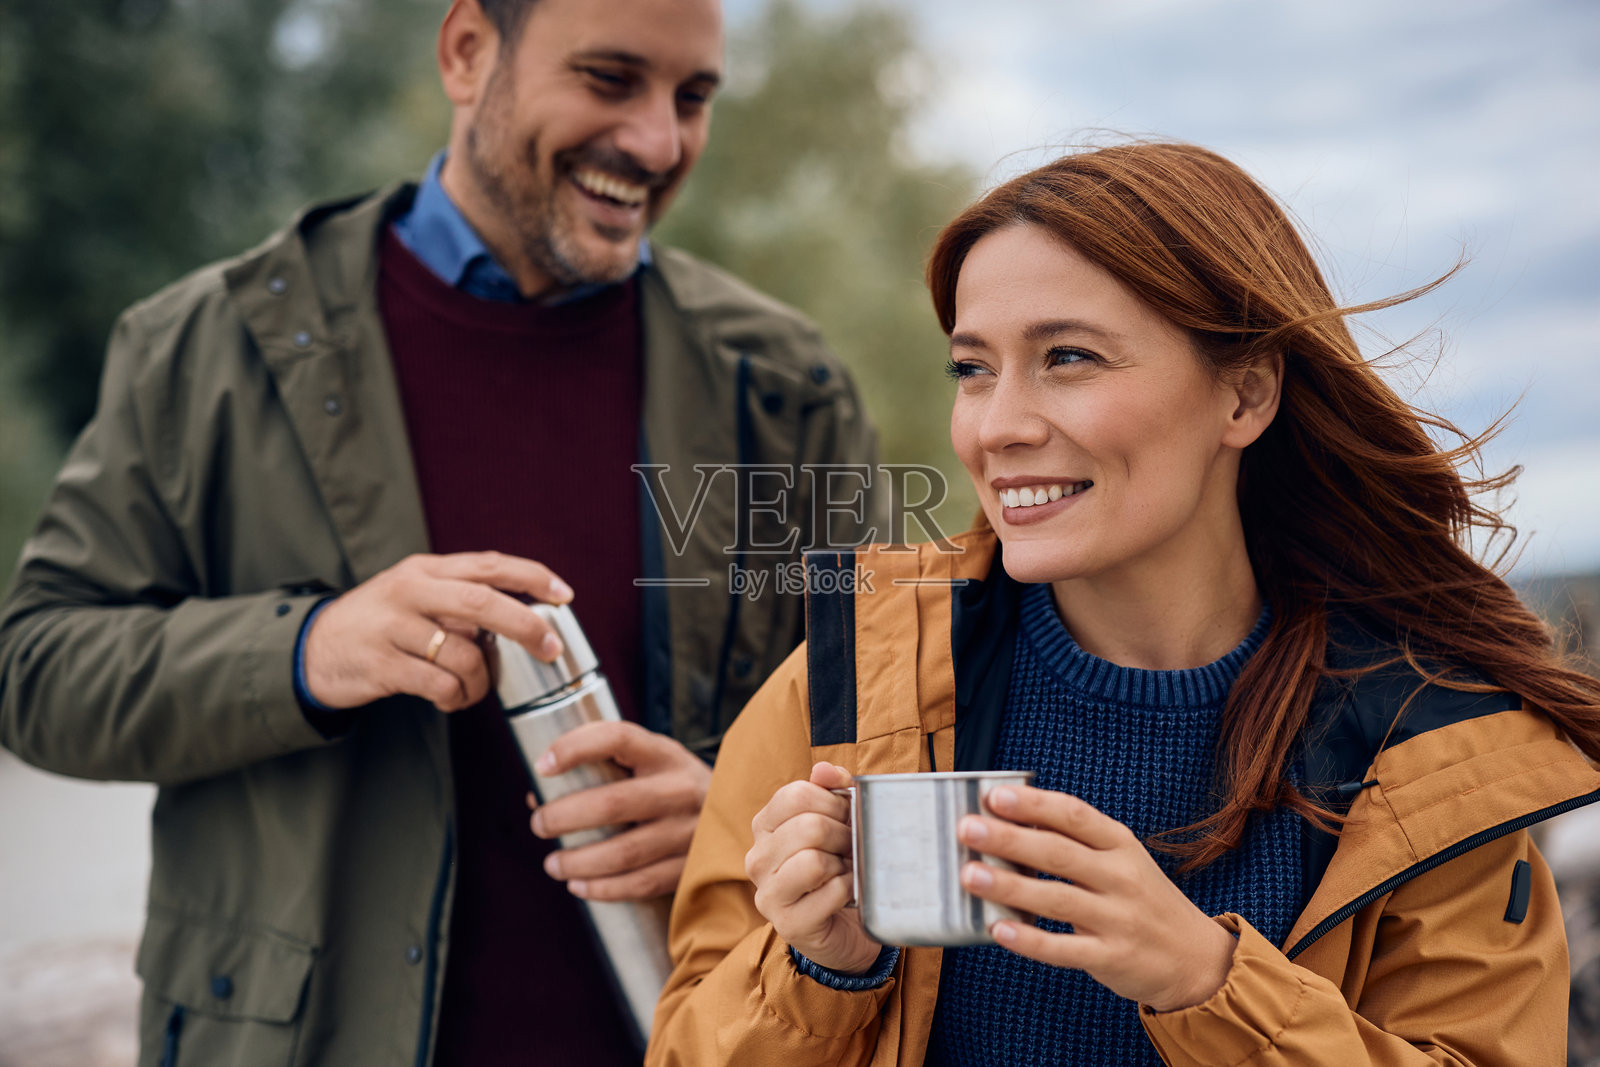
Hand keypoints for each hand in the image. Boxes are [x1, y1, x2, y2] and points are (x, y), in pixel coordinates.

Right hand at [303, 551, 572, 711]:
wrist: (309, 651)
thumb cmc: (376, 624)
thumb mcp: (412, 595)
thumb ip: (459, 598)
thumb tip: (521, 619)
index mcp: (424, 570)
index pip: (489, 564)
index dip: (532, 577)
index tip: (565, 594)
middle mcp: (409, 592)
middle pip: (483, 602)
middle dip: (526, 626)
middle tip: (550, 649)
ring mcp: (392, 628)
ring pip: (465, 655)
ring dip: (482, 682)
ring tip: (473, 691)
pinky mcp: (381, 666)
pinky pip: (439, 686)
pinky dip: (455, 699)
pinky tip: (449, 700)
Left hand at [529, 720, 710, 900]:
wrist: (737, 814)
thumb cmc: (670, 785)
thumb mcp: (650, 762)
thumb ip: (602, 769)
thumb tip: (537, 796)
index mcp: (664, 754)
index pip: (618, 738)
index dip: (575, 748)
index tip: (541, 765)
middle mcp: (681, 789)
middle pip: (612, 804)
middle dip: (563, 818)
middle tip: (539, 825)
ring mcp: (690, 831)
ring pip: (623, 853)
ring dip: (578, 862)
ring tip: (553, 863)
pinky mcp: (692, 866)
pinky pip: (640, 884)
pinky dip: (603, 889)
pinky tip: (579, 886)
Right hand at [745, 762, 880, 975]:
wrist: (844, 927)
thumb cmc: (837, 866)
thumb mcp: (837, 821)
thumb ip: (831, 789)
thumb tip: (824, 769)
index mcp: (764, 826)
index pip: (796, 795)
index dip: (833, 802)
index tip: (848, 816)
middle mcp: (757, 859)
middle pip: (809, 827)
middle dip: (844, 835)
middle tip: (854, 847)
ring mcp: (767, 895)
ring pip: (814, 861)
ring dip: (844, 864)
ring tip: (848, 869)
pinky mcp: (787, 924)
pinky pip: (829, 892)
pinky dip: (849, 889)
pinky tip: (848, 894)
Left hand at [957, 785, 1235, 1011]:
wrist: (1196, 959)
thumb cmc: (1143, 900)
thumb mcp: (1122, 861)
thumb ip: (1076, 843)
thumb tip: (1011, 820)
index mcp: (1121, 845)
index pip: (1075, 815)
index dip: (1033, 804)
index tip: (993, 796)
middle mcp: (1122, 877)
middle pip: (1059, 852)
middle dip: (1010, 838)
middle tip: (967, 829)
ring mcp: (1119, 919)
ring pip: (1058, 898)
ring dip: (1011, 886)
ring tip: (970, 875)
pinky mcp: (1113, 957)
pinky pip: (1065, 949)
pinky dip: (1030, 940)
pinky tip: (999, 929)